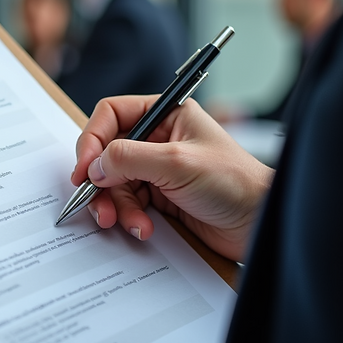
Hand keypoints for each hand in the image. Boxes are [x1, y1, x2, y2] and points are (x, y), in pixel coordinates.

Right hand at [73, 95, 273, 261]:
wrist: (258, 224)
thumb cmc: (235, 183)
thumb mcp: (177, 163)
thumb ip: (129, 158)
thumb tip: (93, 165)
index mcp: (165, 115)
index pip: (111, 115)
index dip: (92, 139)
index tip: (84, 168)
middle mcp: (158, 138)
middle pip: (107, 152)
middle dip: (100, 180)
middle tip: (95, 200)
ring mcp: (157, 169)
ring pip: (114, 182)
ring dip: (115, 205)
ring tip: (126, 221)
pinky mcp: (159, 197)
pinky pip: (128, 203)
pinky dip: (129, 217)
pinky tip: (143, 228)